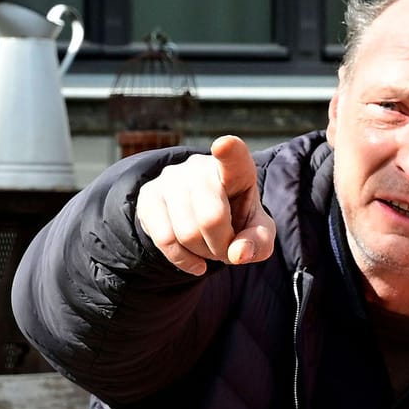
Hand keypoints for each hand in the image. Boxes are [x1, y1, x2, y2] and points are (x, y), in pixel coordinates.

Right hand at [136, 135, 277, 275]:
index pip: (233, 154)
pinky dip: (182, 259)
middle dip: (221, 246)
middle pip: (211, 218)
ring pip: (187, 233)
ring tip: (209, 248)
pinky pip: (164, 239)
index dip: (229, 150)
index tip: (224, 146)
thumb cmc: (237, 220)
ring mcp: (171, 177)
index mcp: (236, 167)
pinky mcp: (149, 195)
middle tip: (226, 248)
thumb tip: (238, 254)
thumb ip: (258, 242)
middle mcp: (200, 165)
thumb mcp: (257, 232)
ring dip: (203, 254)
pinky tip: (194, 262)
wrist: (201, 219)